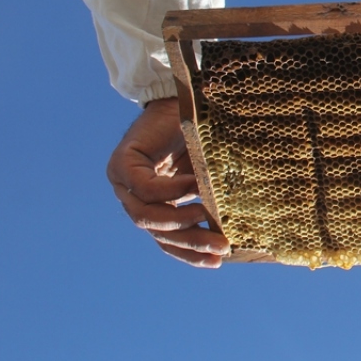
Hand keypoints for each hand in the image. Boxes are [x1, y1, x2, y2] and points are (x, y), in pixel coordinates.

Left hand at [107, 98, 230, 267]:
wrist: (183, 98)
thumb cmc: (199, 137)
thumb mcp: (206, 177)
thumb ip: (210, 202)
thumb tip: (238, 237)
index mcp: (152, 203)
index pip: (166, 238)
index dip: (190, 253)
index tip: (218, 262)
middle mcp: (133, 196)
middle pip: (157, 232)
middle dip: (189, 242)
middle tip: (220, 245)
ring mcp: (123, 181)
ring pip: (146, 217)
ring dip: (178, 220)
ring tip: (207, 216)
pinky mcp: (122, 164)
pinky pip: (145, 189)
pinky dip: (171, 192)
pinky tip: (196, 187)